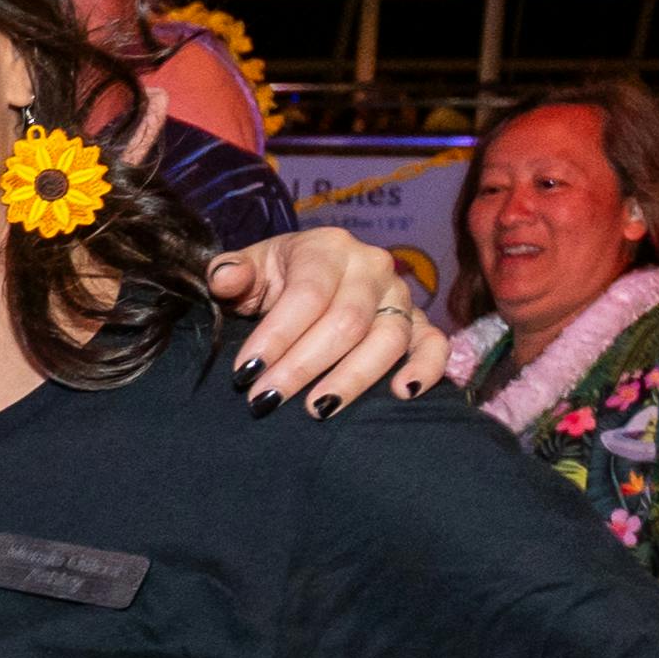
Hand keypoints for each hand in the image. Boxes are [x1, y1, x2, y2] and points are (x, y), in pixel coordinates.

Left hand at [205, 225, 446, 411]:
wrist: (307, 276)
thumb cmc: (274, 278)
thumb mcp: (248, 269)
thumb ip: (230, 272)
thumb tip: (225, 278)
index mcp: (327, 248)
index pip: (307, 294)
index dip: (277, 335)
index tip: (246, 371)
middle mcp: (371, 267)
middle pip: (345, 322)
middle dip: (302, 367)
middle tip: (267, 400)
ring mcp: (400, 296)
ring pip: (387, 339)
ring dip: (352, 378)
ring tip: (318, 409)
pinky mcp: (419, 322)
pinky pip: (433, 343)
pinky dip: (425, 368)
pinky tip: (402, 394)